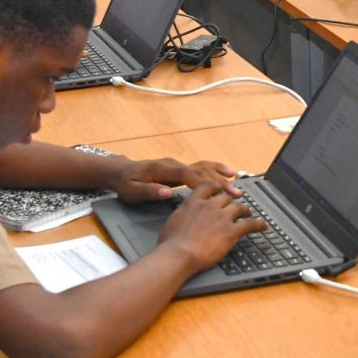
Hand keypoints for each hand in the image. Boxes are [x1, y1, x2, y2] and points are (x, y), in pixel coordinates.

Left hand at [116, 157, 239, 202]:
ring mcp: (178, 165)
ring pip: (204, 168)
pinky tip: (229, 173)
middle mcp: (174, 164)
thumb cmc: (126, 183)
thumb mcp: (132, 191)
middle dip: (219, 181)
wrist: (120, 171)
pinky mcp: (181, 168)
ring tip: (237, 183)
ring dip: (221, 175)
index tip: (218, 192)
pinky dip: (217, 169)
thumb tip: (168, 192)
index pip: (187, 175)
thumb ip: (150, 191)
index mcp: (163, 170)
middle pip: (200, 171)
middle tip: (235, 193)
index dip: (204, 183)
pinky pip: (202, 167)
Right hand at [157, 182, 261, 269]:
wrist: (179, 254)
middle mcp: (209, 206)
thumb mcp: (172, 222)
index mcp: (193, 202)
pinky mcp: (232, 231)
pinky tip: (263, 226)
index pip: (208, 186)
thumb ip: (182, 215)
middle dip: (231, 201)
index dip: (216, 187)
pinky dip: (258, 224)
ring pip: (239, 207)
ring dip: (245, 210)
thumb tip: (182, 218)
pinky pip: (250, 224)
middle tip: (234, 205)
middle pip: (226, 197)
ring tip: (249, 213)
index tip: (219, 190)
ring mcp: (222, 217)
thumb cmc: (170, 244)